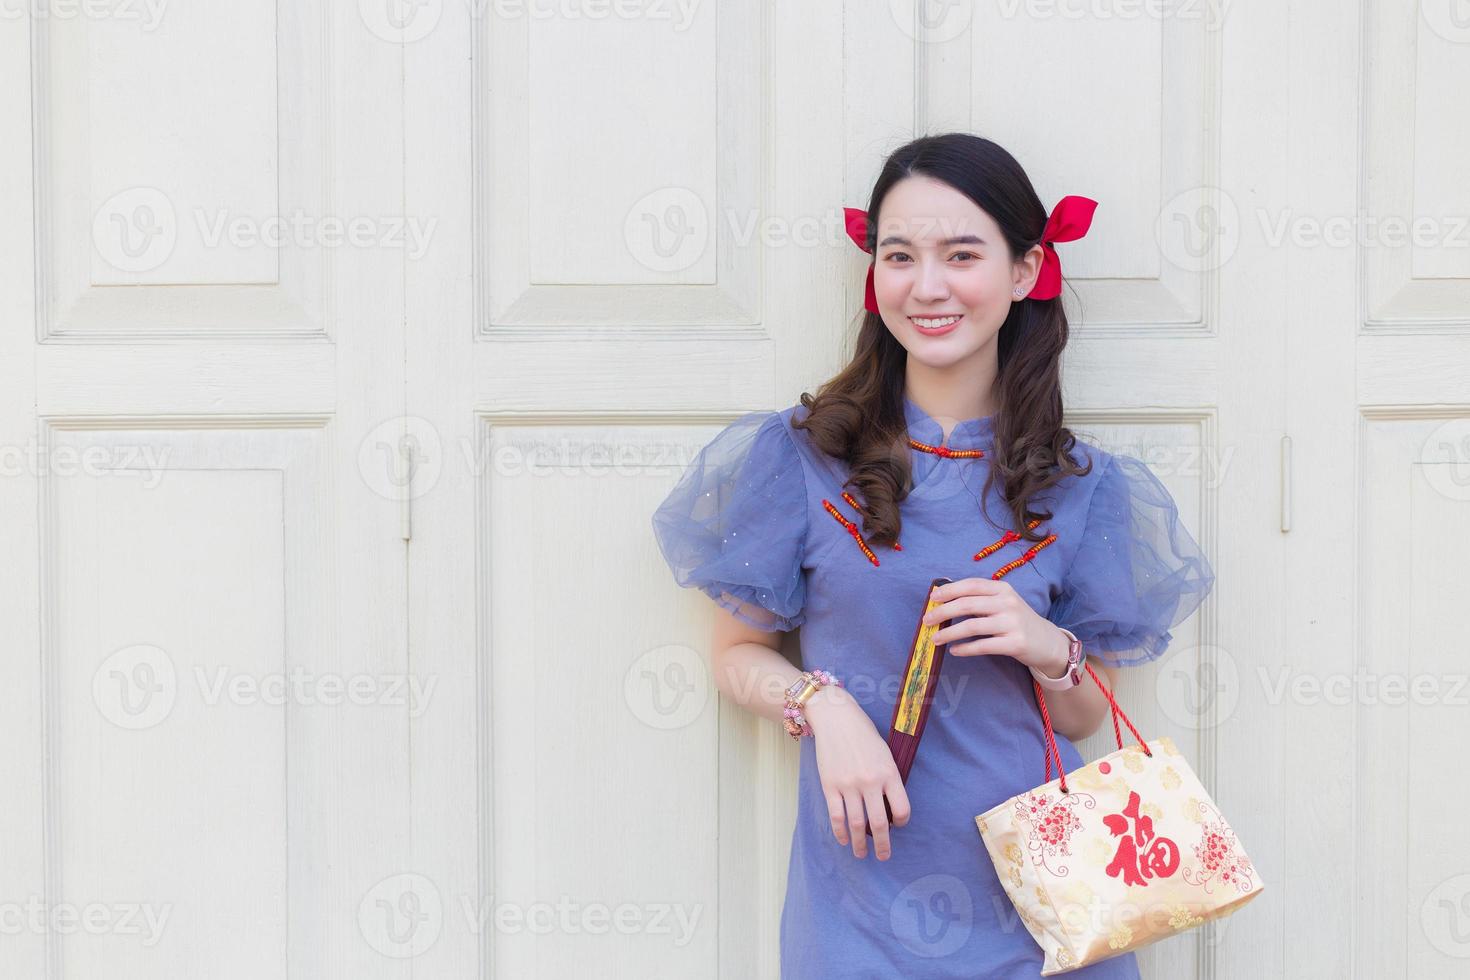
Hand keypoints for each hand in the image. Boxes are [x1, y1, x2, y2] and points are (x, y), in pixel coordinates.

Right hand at [803, 686, 910, 860]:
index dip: (901, 821)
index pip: (902, 808)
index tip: (897, 825)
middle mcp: (870, 782)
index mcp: (888, 773)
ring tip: (862, 854)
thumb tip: (889, 806)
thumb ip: (889, 778)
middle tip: (884, 856)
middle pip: (879, 823)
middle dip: (883, 845)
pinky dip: (840, 831)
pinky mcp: (830, 785)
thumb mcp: (885, 753)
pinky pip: (836, 815)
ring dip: (860, 844)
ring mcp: (848, 785)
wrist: (836, 718)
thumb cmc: (863, 734)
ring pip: (856, 824)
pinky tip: (844, 840)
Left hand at [921, 578, 1069, 676]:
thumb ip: (979, 599)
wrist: (1047, 641)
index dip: (949, 590)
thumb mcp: (1003, 603)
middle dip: (942, 612)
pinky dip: (965, 648)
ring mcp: (1012, 623)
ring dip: (949, 633)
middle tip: (927, 620)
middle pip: (967, 604)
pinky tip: (954, 650)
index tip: (932, 598)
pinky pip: (982, 645)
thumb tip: (942, 598)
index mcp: (1002, 589)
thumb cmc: (1017, 620)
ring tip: (935, 639)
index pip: (970, 585)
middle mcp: (1008, 603)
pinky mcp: (1015, 643)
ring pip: (971, 626)